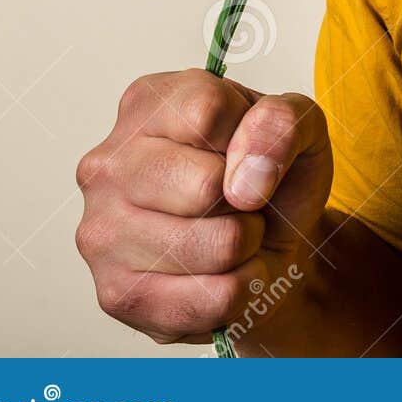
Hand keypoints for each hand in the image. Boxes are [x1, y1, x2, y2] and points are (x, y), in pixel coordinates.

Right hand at [75, 69, 331, 345]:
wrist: (268, 247)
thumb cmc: (270, 175)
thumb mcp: (299, 125)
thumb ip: (282, 123)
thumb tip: (248, 180)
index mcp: (148, 102)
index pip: (206, 111)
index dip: (250, 138)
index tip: (249, 150)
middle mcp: (109, 163)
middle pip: (204, 186)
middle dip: (250, 199)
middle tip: (243, 200)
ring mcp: (102, 231)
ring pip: (216, 247)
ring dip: (248, 246)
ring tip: (233, 234)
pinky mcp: (116, 294)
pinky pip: (212, 299)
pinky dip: (239, 289)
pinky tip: (220, 273)